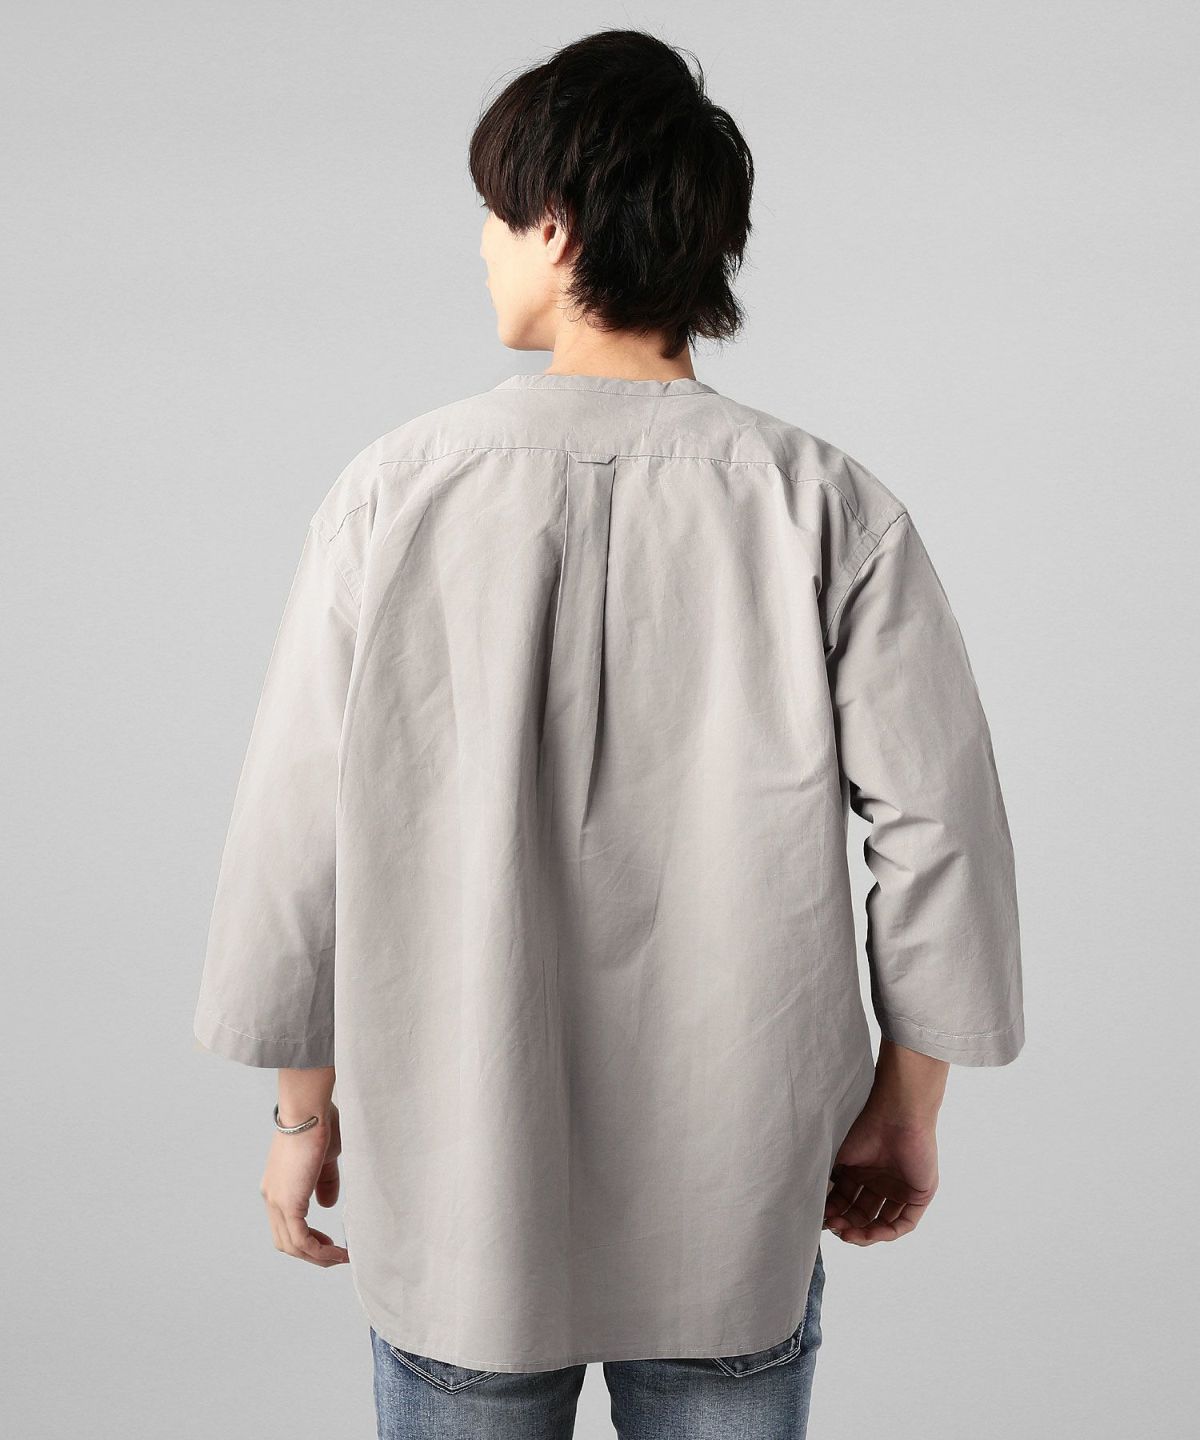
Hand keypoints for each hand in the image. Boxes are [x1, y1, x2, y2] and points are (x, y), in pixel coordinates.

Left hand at [260, 1102, 348, 1266]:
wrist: (308, 1110)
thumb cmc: (319, 1123)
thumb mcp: (325, 1159)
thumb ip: (325, 1182)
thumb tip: (328, 1205)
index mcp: (277, 1186)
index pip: (286, 1224)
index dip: (307, 1237)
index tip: (328, 1241)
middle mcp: (271, 1197)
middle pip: (286, 1240)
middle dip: (312, 1253)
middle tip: (335, 1255)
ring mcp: (276, 1201)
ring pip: (292, 1245)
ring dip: (318, 1256)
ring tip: (340, 1258)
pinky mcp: (288, 1203)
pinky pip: (301, 1240)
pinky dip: (319, 1251)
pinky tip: (337, 1252)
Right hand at [823, 1104, 938, 1245]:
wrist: (897, 1116)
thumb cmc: (867, 1129)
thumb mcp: (842, 1158)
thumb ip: (831, 1182)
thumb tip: (816, 1208)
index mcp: (864, 1173)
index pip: (848, 1202)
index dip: (836, 1213)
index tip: (823, 1219)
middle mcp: (882, 1183)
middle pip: (864, 1215)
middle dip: (848, 1225)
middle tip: (835, 1228)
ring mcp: (901, 1190)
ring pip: (884, 1223)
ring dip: (865, 1233)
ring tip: (849, 1234)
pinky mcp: (920, 1195)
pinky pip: (905, 1223)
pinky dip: (888, 1232)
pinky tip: (872, 1233)